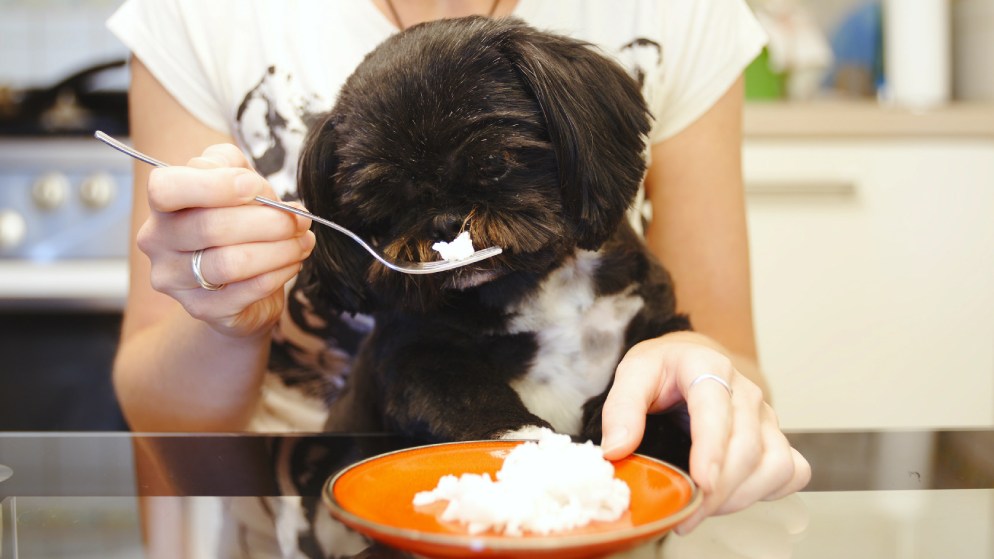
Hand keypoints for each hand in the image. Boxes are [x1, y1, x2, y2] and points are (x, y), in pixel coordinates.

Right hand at [137, 144, 315, 337]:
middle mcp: (158, 242)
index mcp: (162, 204)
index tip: (255, 186)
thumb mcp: (233, 180)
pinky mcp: (202, 309)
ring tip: (303, 241)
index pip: (166, 188)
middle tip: (300, 219)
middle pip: (211, 227)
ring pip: (231, 263)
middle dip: (268, 221)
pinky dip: (280, 272)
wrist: (237, 283)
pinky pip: (248, 289)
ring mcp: (176, 280)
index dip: (215, 185)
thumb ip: (231, 166)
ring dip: (280, 249)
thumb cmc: (236, 223)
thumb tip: (248, 182)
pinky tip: (294, 262)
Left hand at [599, 331, 810, 533]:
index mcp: (707, 367)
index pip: (716, 407)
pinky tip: (736, 497)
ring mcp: (765, 416)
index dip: (712, 448)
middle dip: (719, 488)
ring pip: (775, 463)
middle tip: (686, 513)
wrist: (687, 361)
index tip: (701, 482)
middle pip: (748, 446)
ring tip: (705, 508)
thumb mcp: (632, 375)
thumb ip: (621, 408)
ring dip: (743, 494)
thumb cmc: (662, 371)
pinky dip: (769, 491)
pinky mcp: (775, 437)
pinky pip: (792, 470)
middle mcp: (744, 391)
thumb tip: (617, 448)